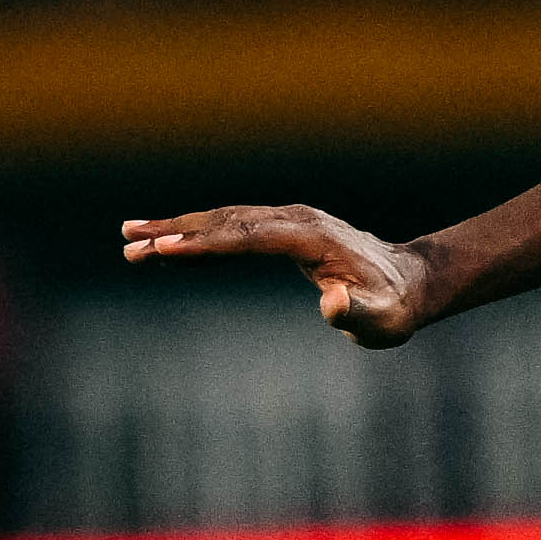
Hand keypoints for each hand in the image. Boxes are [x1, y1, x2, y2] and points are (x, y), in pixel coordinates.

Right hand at [116, 205, 438, 346]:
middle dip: (176, 233)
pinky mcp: (282, 228)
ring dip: (177, 228)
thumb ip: (356, 313)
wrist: (412, 282)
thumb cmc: (394, 307)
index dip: (205, 244)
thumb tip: (331, 304)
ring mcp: (288, 220)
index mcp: (311, 238)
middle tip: (129, 244)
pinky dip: (197, 232)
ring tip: (129, 238)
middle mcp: (295, 219)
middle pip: (225, 222)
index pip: (246, 238)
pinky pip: (231, 227)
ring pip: (223, 220)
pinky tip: (165, 241)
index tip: (164, 249)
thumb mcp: (382, 320)